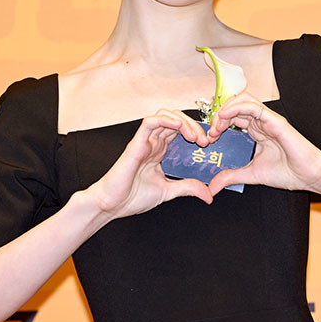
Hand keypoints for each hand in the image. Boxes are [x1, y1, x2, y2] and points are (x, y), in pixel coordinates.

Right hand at [87, 109, 212, 217]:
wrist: (112, 205)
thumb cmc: (132, 197)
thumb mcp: (168, 192)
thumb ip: (187, 188)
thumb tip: (208, 194)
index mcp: (159, 151)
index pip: (180, 130)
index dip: (196, 132)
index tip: (208, 144)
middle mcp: (153, 143)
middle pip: (175, 120)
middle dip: (193, 126)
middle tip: (204, 141)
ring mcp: (145, 141)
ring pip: (164, 116)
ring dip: (183, 121)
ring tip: (194, 136)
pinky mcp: (136, 143)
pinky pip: (149, 122)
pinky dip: (165, 120)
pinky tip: (178, 127)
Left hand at [206, 92, 320, 195]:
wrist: (309, 176)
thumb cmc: (288, 173)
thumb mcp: (251, 175)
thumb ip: (231, 176)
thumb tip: (212, 187)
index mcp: (257, 131)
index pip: (233, 117)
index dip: (218, 123)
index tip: (210, 138)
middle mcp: (261, 122)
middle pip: (235, 106)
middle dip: (218, 115)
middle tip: (212, 132)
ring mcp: (268, 119)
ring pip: (242, 100)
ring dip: (225, 110)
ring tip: (217, 125)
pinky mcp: (274, 120)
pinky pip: (252, 106)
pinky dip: (235, 108)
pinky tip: (224, 118)